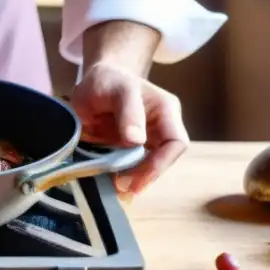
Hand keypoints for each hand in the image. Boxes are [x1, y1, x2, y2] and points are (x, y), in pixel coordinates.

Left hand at [69, 64, 188, 197]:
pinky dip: (122, 178)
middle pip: (163, 160)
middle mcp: (161, 128)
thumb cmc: (109, 79)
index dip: (160, 163)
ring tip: (115, 190)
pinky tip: (109, 185)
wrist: (94, 82)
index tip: (137, 178)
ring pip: (148, 168)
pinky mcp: (129, 150)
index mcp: (166, 111)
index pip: (175, 143)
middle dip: (145, 177)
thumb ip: (129, 110)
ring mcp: (146, 141)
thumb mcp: (119, 88)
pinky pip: (131, 169)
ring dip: (133, 180)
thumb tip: (137, 141)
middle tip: (121, 187)